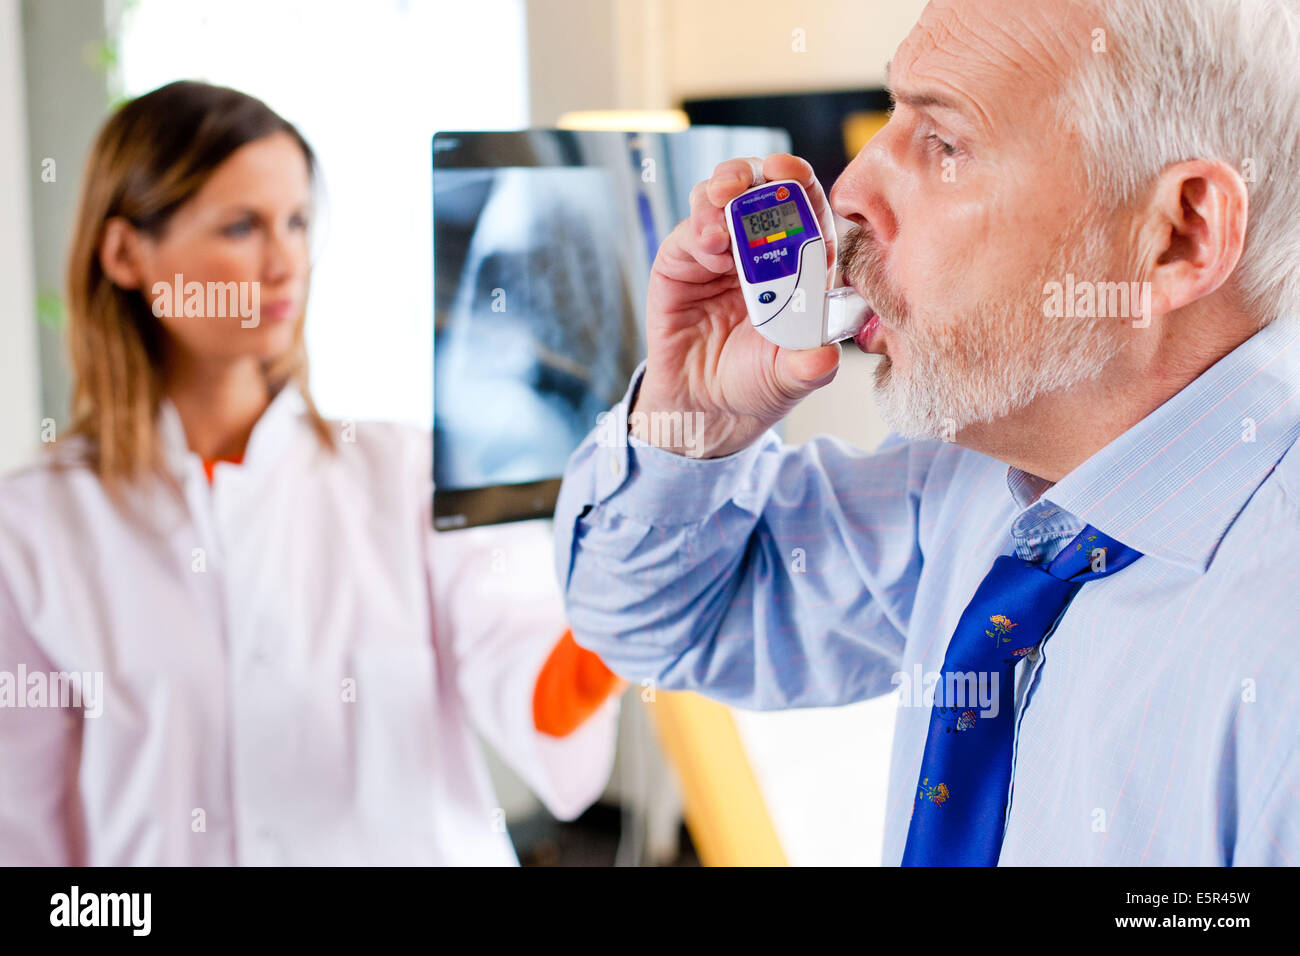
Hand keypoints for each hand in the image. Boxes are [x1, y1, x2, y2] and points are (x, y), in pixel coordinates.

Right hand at [633, 153, 841, 458]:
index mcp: (799, 265)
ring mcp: (718, 252)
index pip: (805, 210)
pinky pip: (688, 232)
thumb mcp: (789, 379)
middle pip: (759, 190)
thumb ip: (808, 367)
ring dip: (721, 193)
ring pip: (719, 198)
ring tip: (721, 212)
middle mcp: (759, 250)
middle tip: (746, 183)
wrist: (705, 408)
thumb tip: (825, 357)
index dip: (799, 186)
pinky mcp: (681, 262)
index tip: (789, 173)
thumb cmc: (755, 384)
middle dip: (754, 175)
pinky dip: (697, 230)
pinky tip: (707, 245)